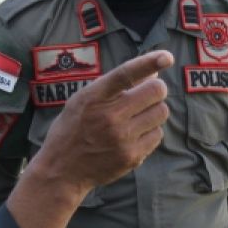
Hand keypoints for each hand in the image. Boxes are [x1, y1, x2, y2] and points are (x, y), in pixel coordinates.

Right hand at [5, 51, 171, 227]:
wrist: (61, 171)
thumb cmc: (73, 129)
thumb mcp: (84, 100)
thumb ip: (115, 86)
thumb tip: (154, 73)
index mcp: (94, 97)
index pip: (125, 74)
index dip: (149, 62)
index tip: (167, 57)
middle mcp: (109, 116)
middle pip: (155, 91)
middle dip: (156, 89)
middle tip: (147, 95)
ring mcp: (122, 138)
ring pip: (161, 112)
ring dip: (154, 111)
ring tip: (137, 117)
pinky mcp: (131, 156)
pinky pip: (157, 135)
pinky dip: (150, 132)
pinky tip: (134, 135)